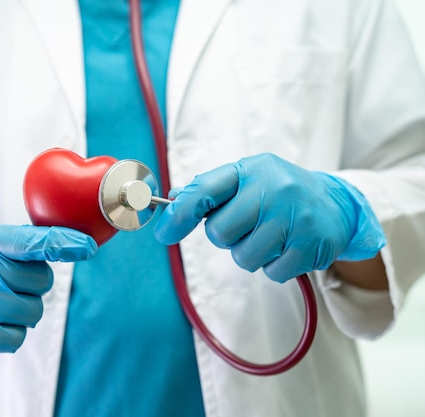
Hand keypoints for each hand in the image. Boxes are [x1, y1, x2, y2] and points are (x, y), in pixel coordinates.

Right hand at [0, 225, 96, 352]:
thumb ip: (27, 243)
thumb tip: (77, 245)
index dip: (60, 242)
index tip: (87, 247)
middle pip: (40, 281)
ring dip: (25, 308)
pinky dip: (13, 331)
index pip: (28, 241)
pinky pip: (17, 337)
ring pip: (33, 311)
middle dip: (35, 284)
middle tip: (10, 281)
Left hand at [154, 153, 384, 281]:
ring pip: (244, 257)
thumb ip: (211, 189)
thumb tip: (172, 200)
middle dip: (226, 237)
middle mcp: (274, 188)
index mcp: (251, 170)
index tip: (163, 233)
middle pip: (220, 233)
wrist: (337, 204)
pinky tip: (288, 246)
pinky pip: (271, 272)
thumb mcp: (248, 179)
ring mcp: (295, 217)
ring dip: (251, 253)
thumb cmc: (280, 192)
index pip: (205, 190)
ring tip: (271, 235)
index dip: (179, 214)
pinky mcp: (311, 245)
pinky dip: (274, 265)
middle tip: (247, 227)